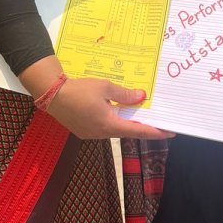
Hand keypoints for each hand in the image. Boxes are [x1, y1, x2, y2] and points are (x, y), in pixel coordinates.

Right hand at [46, 76, 173, 139]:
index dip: (155, 132)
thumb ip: (125, 94)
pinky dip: (113, 122)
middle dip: (141, 127)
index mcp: (109, 125)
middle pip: (127, 132)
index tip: (170, 133)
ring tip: (138, 116)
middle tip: (157, 122)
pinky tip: (115, 113)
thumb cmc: (80, 90)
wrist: (52, 95)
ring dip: (126, 124)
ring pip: (114, 130)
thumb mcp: (105, 87)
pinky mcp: (83, 131)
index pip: (138, 131)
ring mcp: (91, 134)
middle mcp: (102, 134)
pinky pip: (103, 128)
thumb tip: (142, 97)